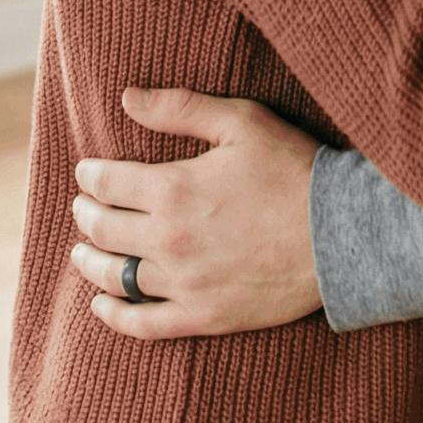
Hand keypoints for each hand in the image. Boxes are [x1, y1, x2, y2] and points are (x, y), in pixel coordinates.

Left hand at [69, 89, 323, 337]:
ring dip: (90, 261)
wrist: (340, 234)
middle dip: (86, 213)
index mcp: (172, 189)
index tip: (86, 171)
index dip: (91, 175)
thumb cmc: (293, 170)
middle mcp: (168, 240)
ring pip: (116, 276)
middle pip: (105, 229)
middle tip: (83, 206)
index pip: (108, 183)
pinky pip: (144, 324)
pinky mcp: (203, 316)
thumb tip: (127, 98)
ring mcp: (184, 283)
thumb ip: (180, 107)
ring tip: (82, 251)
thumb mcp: (241, 121)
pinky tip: (100, 305)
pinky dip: (114, 316)